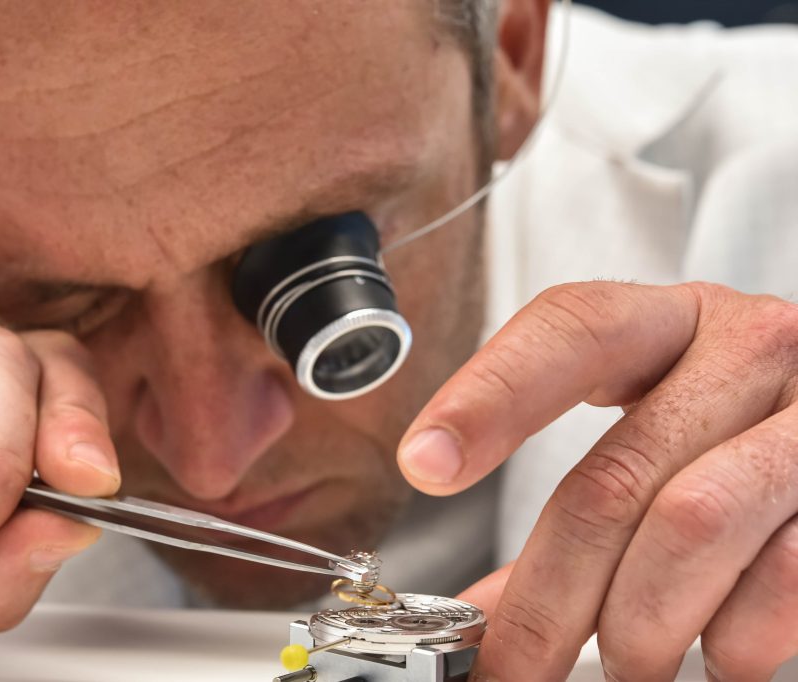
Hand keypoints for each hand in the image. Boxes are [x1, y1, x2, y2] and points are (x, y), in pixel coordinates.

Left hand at [398, 282, 797, 680]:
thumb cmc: (729, 427)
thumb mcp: (649, 432)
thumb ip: (571, 512)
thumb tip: (483, 611)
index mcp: (663, 322)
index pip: (566, 331)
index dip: (488, 396)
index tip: (424, 464)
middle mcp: (741, 346)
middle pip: (611, 476)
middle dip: (549, 597)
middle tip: (516, 665)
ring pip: (690, 526)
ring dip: (640, 624)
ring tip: (625, 666)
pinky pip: (782, 573)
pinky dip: (732, 636)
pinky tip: (715, 651)